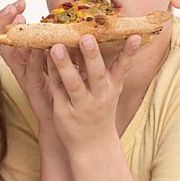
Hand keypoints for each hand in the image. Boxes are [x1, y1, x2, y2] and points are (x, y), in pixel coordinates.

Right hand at [0, 0, 55, 125]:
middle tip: (14, 6)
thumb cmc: (61, 86)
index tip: (19, 2)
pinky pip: (30, 70)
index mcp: (21, 55)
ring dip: (15, 35)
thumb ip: (56, 40)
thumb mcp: (56, 59)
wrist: (60, 117)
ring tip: (21, 19)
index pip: (5, 32)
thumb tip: (65, 17)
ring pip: (9, 53)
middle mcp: (17, 64)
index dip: (6, 16)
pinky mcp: (33, 87)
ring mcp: (23, 75)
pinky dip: (34, 56)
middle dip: (3, 19)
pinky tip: (40, 46)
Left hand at [46, 34, 140, 153]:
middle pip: (95, 73)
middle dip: (92, 55)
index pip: (123, 67)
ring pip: (72, 82)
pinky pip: (56, 89)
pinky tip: (44, 58)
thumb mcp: (108, 91)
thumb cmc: (99, 111)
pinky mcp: (64, 111)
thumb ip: (103, 68)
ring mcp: (81, 104)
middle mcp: (99, 96)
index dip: (129, 52)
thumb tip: (96, 37)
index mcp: (113, 88)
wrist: (92, 145)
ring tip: (57, 47)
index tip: (135, 35)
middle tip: (86, 37)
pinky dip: (51, 73)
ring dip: (64, 65)